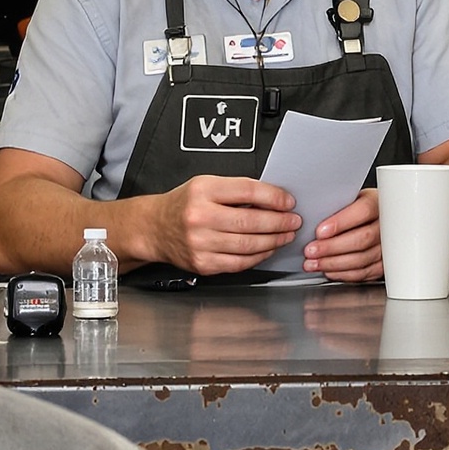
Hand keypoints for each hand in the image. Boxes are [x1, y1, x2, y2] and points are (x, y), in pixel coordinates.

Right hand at [146, 174, 301, 275]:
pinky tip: (268, 249)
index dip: (274, 197)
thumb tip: (273, 200)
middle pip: (251, 221)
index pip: (247, 191)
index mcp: (202, 191)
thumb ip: (236, 191)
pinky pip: (239, 263)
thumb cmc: (184, 204)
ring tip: (286, 235)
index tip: (288, 201)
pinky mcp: (202, 264)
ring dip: (274, 240)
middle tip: (294, 221)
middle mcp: (200, 217)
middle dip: (279, 222)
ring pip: (248, 244)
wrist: (154, 228)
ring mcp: (200, 243)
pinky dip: (259, 256)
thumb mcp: (206, 185)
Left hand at [305, 186, 382, 282]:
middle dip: (332, 247)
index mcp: (377, 203)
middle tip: (311, 250)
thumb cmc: (356, 209)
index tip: (320, 232)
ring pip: (362, 259)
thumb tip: (313, 218)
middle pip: (362, 239)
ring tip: (313, 263)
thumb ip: (336, 206)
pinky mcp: (382, 264)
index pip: (363, 211)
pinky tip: (328, 270)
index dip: (341, 223)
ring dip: (333, 264)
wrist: (373, 220)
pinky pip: (363, 273)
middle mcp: (385, 226)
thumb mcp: (348, 199)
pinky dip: (343, 274)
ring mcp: (386, 247)